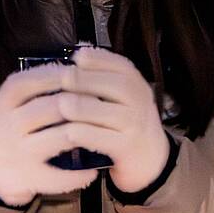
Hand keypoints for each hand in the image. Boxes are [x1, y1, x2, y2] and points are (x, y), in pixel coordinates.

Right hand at [0, 64, 98, 206]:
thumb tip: (80, 62)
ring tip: (104, 130)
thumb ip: (39, 84)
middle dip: (82, 102)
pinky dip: (78, 174)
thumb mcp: (15, 101)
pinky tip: (93, 171)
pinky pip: (57, 175)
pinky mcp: (25, 176)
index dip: (62, 75)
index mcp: (5, 100)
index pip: (35, 80)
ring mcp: (16, 152)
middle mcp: (7, 124)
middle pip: (52, 107)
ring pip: (59, 137)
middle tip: (105, 101)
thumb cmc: (14, 126)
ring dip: (86, 133)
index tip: (86, 72)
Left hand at [56, 47, 170, 195]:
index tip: (77, 56)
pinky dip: (86, 134)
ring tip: (63, 103)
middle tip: (64, 77)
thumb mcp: (122, 98)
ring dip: (85, 107)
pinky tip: (68, 131)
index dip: (100, 59)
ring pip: (112, 113)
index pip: (123, 66)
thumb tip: (79, 52)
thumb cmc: (127, 124)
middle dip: (89, 79)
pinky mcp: (127, 149)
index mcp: (137, 86)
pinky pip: (105, 139)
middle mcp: (141, 103)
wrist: (150, 160)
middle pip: (119, 86)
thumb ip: (103, 79)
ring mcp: (136, 127)